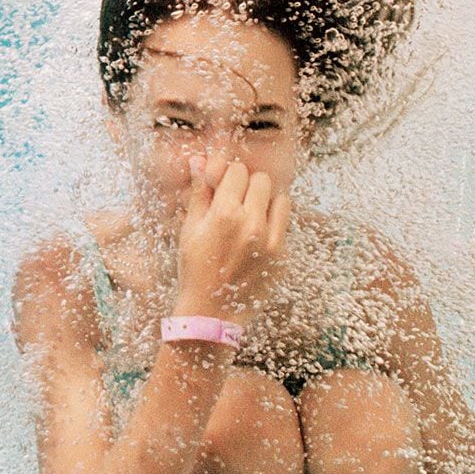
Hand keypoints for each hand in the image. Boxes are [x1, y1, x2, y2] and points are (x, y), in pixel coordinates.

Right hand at [173, 158, 290, 326]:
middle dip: (249, 185)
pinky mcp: (282, 255)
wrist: (211, 312)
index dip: (229, 175)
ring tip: (251, 216)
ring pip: (281, 198)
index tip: (224, 186)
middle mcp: (251, 224)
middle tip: (237, 200)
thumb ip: (199, 193)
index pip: (238, 171)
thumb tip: (200, 161)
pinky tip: (257, 237)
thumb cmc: (194, 269)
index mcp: (224, 214)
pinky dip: (273, 223)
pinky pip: (285, 224)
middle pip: (262, 180)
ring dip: (267, 201)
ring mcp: (271, 240)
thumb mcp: (189, 229)